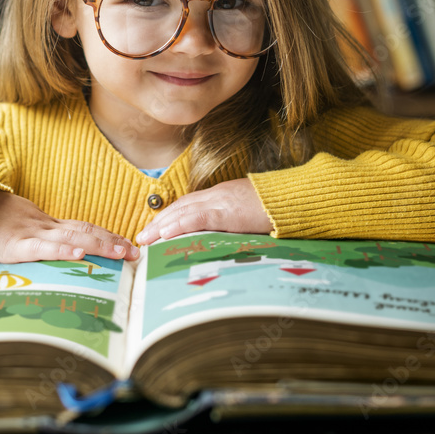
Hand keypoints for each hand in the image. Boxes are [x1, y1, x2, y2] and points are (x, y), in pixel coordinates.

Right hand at [0, 190, 139, 263]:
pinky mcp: (16, 246)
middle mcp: (47, 228)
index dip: (110, 236)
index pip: (87, 228)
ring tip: (120, 253)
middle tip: (136, 253)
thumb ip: (46, 242)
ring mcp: (33, 235)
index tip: (133, 246)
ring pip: (72, 238)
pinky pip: (42, 248)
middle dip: (113, 243)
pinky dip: (61, 251)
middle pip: (86, 232)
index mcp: (50, 226)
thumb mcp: (25, 232)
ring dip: (98, 246)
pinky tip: (77, 255)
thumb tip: (70, 256)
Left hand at [135, 178, 273, 245]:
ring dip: (161, 226)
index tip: (155, 228)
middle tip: (142, 236)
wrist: (292, 199)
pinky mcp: (228, 213)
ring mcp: (221, 202)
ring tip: (145, 238)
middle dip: (159, 221)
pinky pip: (198, 218)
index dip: (170, 216)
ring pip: (184, 212)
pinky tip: (165, 234)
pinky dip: (179, 225)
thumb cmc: (276, 209)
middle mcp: (216, 195)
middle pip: (180, 207)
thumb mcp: (250, 214)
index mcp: (221, 195)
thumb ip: (234, 222)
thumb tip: (224, 238)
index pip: (188, 205)